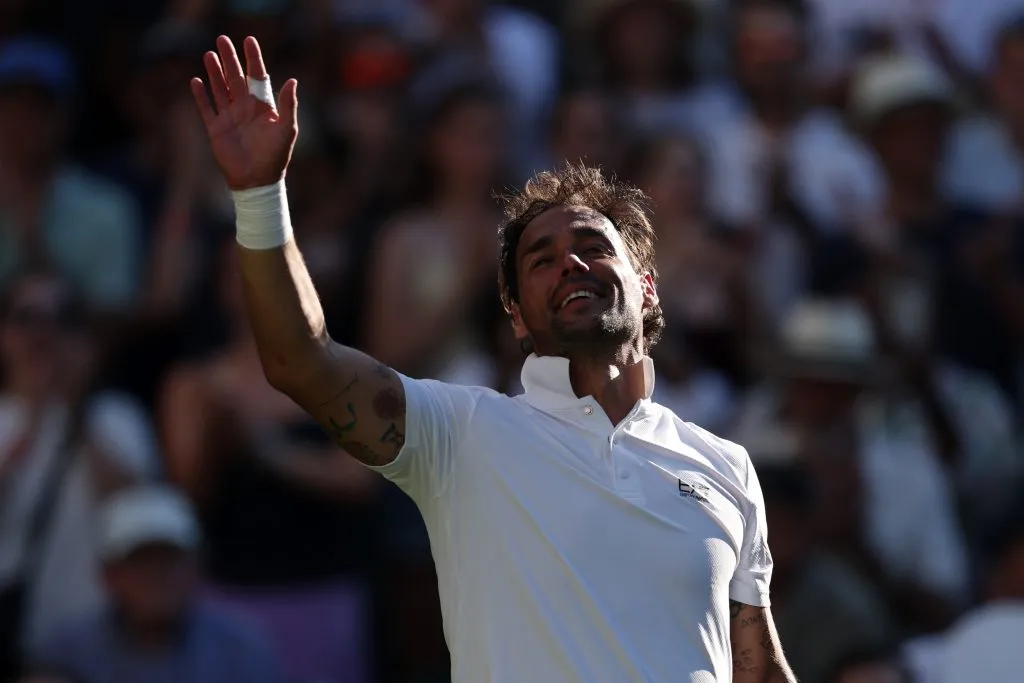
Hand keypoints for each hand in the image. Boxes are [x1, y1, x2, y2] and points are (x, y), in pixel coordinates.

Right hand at [191, 36, 297, 189]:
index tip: (249, 40)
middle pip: (235, 77)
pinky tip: (196, 81)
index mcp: (263, 106)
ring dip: (214, 72)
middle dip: (229, 59)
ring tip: (209, 54)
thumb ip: (288, 105)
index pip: (257, 76)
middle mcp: (245, 108)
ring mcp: (230, 118)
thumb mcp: (286, 129)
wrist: (257, 180)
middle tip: (222, 39)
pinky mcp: (216, 129)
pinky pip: (206, 108)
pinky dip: (201, 95)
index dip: (253, 59)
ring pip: (220, 89)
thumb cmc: (275, 156)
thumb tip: (293, 80)